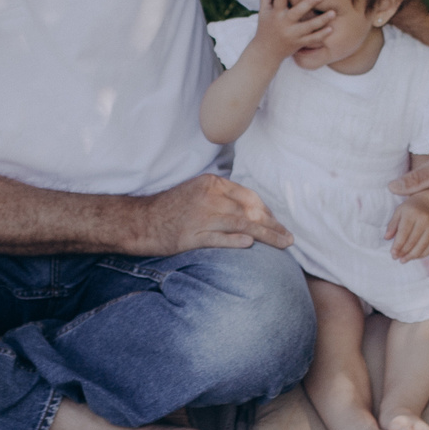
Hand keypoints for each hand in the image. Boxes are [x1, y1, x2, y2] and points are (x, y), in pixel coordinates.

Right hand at [132, 174, 291, 254]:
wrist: (140, 221)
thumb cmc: (169, 208)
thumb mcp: (196, 192)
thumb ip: (221, 197)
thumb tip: (250, 211)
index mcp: (211, 183)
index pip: (249, 196)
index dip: (267, 211)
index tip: (276, 223)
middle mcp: (209, 198)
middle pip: (250, 211)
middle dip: (273, 225)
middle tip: (288, 237)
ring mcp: (201, 217)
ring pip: (242, 225)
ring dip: (267, 235)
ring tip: (283, 244)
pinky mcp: (193, 236)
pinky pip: (221, 239)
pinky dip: (237, 241)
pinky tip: (251, 245)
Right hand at [251, 0, 336, 62]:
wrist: (266, 53)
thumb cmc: (265, 28)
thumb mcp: (263, 12)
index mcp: (275, 14)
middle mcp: (284, 24)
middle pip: (297, 13)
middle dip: (308, 4)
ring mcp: (292, 35)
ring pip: (308, 27)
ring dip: (321, 20)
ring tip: (333, 12)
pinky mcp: (299, 43)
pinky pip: (312, 39)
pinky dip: (321, 35)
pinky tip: (331, 28)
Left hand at [385, 191, 428, 259]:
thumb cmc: (410, 209)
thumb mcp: (398, 212)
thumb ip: (392, 225)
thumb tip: (386, 238)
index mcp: (412, 213)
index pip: (404, 233)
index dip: (398, 245)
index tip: (392, 253)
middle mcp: (424, 219)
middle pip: (412, 241)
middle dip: (403, 252)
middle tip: (396, 257)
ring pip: (422, 246)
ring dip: (411, 256)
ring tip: (403, 260)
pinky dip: (421, 255)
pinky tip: (413, 257)